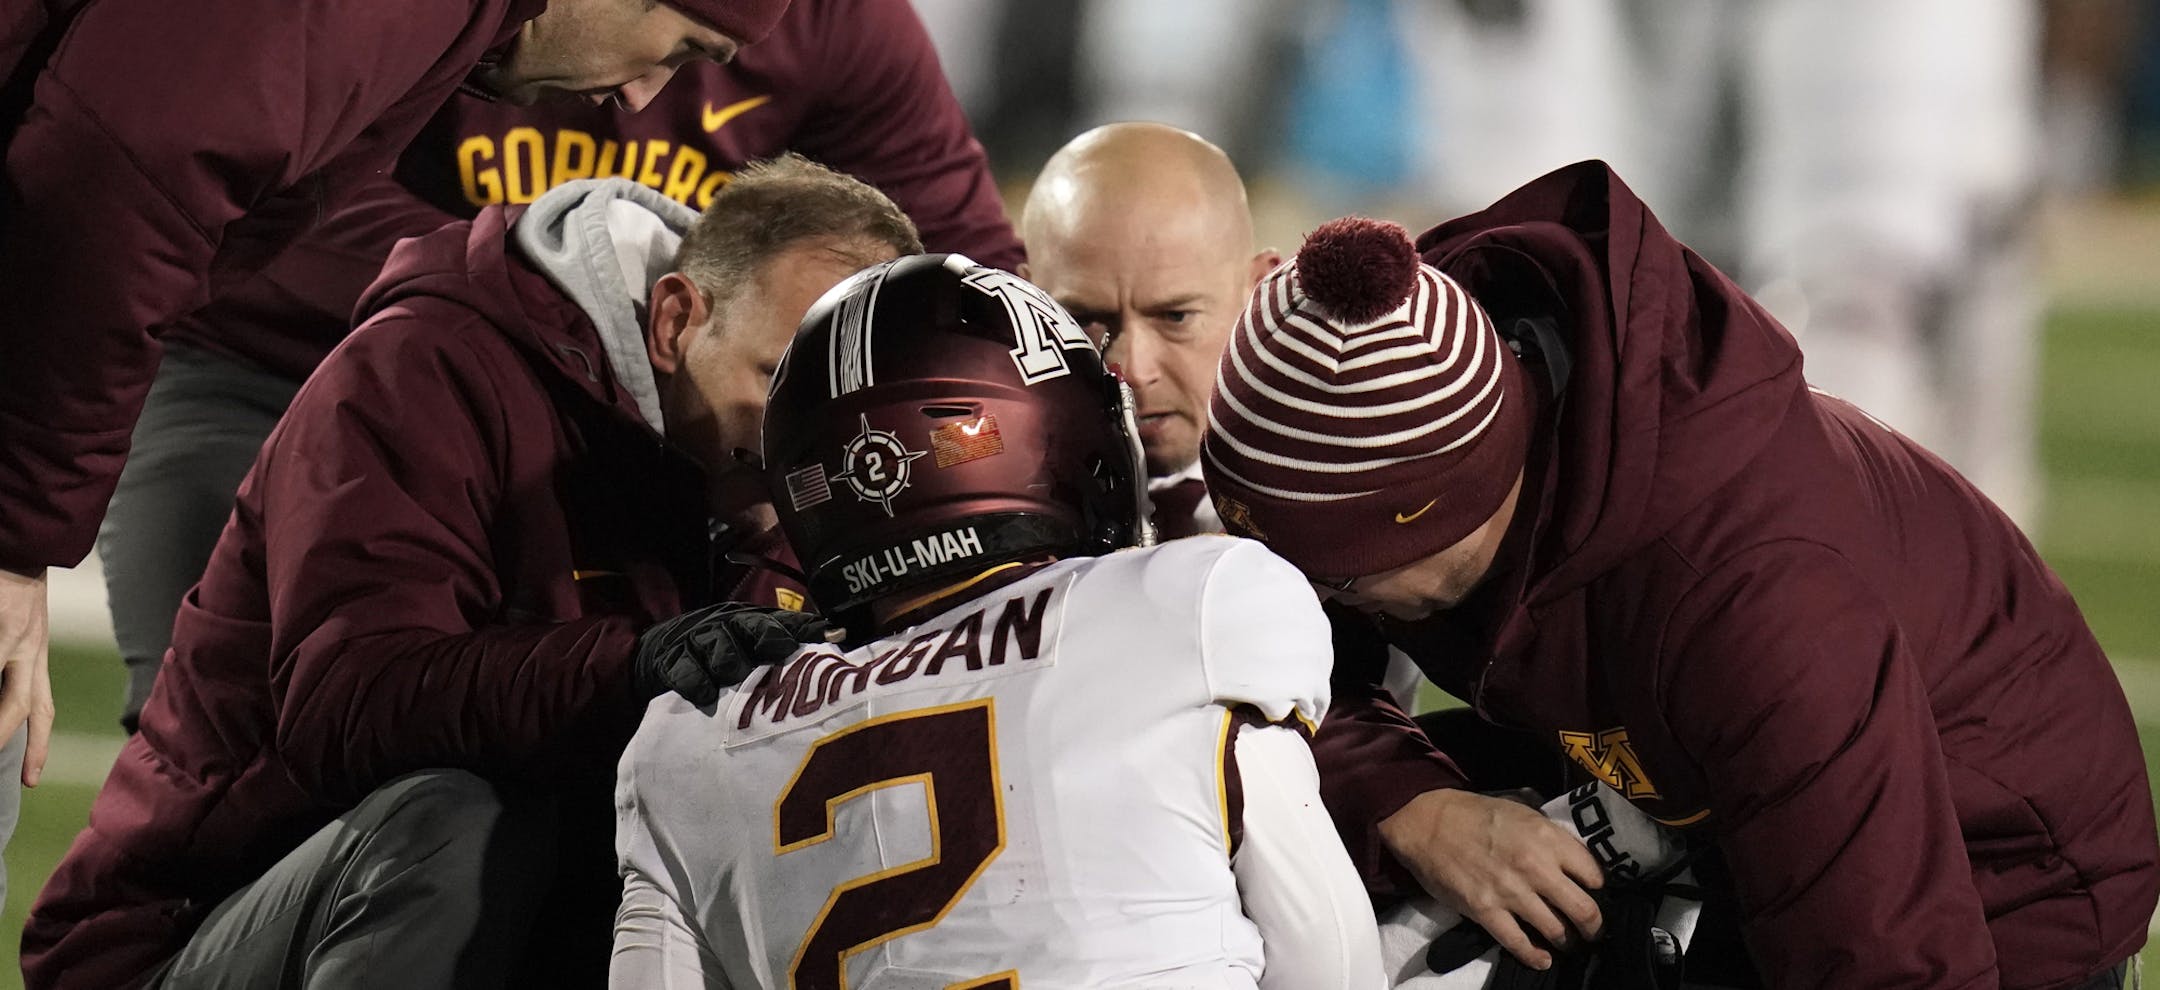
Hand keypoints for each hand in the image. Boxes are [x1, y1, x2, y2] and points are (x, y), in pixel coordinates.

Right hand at [0, 567, 53, 786]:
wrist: (20, 539)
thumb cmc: (11, 587)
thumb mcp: (23, 626)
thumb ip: (15, 662)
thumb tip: (2, 691)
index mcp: (35, 654)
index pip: (41, 708)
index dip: (37, 746)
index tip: (31, 781)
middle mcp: (28, 648)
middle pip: (20, 706)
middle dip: (5, 738)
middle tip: (3, 766)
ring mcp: (10, 634)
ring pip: (5, 692)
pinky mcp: (0, 619)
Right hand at [632, 603, 835, 705]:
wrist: (663, 651)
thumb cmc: (722, 654)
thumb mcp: (752, 648)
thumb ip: (789, 647)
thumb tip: (837, 638)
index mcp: (751, 621)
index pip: (780, 620)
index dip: (802, 628)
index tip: (825, 637)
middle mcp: (728, 625)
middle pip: (750, 627)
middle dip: (767, 638)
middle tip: (779, 654)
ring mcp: (699, 641)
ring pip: (718, 646)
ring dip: (730, 663)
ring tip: (737, 678)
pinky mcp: (672, 661)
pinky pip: (685, 669)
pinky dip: (696, 682)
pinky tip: (706, 697)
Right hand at [1379, 787, 1604, 970]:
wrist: (1427, 823)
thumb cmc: (1475, 813)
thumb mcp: (1521, 810)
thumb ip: (1550, 835)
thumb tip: (1573, 856)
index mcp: (1547, 838)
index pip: (1593, 874)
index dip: (1598, 888)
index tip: (1595, 894)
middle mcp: (1536, 867)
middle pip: (1584, 909)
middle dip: (1594, 925)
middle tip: (1593, 930)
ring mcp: (1511, 892)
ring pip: (1556, 931)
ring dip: (1566, 941)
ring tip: (1566, 942)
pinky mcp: (1487, 911)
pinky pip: (1519, 943)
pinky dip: (1535, 956)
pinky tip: (1543, 959)